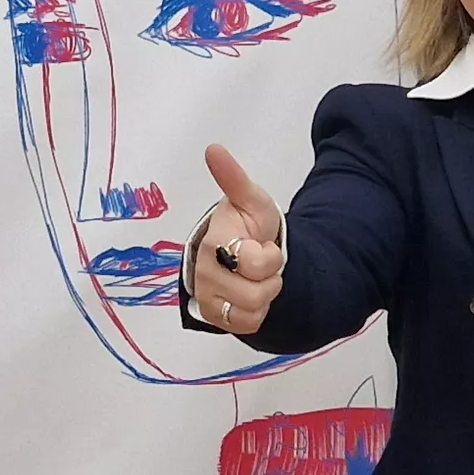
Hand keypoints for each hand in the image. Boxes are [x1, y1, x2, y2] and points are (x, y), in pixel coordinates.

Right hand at [183, 144, 286, 336]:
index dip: (269, 257)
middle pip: (254, 292)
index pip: (254, 262)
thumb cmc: (244, 224)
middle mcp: (204, 270)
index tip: (263, 245)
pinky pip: (244, 325)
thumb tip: (214, 149)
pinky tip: (250, 294)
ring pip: (250, 310)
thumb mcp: (249, 199)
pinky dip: (255, 312)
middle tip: (261, 264)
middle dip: (269, 278)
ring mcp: (207, 294)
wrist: (237, 249)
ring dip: (263, 295)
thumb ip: (233, 178)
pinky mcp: (212, 315)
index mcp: (215, 240)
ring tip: (256, 278)